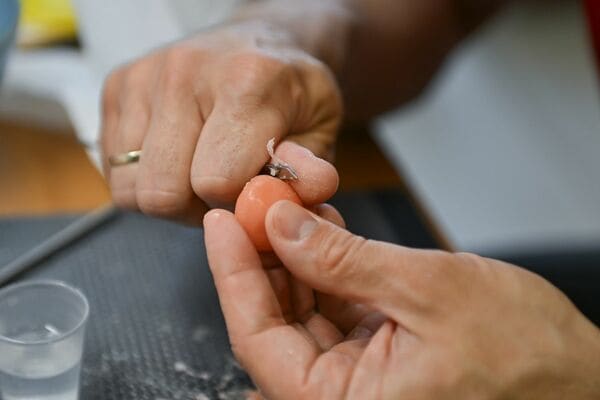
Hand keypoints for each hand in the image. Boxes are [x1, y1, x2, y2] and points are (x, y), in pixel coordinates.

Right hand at [100, 22, 341, 223]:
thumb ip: (311, 170)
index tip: (252, 191)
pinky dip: (144, 177)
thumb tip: (299, 195)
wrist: (258, 40)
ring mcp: (142, 78)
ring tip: (199, 171)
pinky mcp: (116, 85)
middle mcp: (183, 73)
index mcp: (244, 83)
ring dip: (167, 195)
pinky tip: (178, 156)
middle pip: (161, 192)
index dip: (235, 203)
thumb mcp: (322, 125)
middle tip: (222, 188)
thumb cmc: (290, 90)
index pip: (214, 181)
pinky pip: (112, 168)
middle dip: (194, 207)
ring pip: (129, 188)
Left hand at [204, 201, 599, 398]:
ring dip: (292, 254)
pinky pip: (331, 306)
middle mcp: (340, 397)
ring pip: (299, 308)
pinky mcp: (374, 351)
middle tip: (256, 200)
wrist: (577, 372)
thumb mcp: (427, 289)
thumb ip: (344, 260)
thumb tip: (281, 225)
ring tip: (289, 204)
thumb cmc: (524, 352)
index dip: (233, 274)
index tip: (222, 222)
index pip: (258, 337)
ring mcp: (356, 375)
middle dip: (263, 255)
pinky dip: (323, 264)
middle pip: (273, 321)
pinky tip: (320, 227)